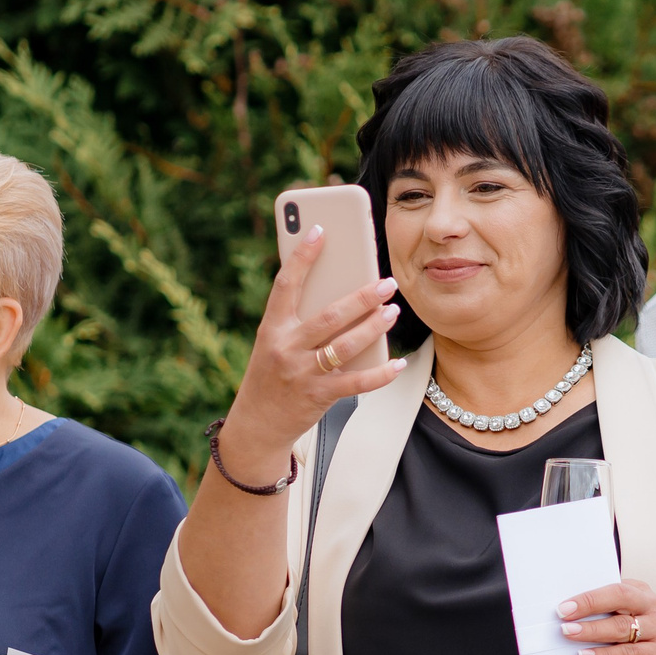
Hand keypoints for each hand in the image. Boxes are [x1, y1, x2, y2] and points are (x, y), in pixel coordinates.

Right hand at [212, 227, 403, 482]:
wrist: (257, 425)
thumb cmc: (272, 373)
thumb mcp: (274, 343)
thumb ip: (300, 320)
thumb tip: (342, 290)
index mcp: (272, 328)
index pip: (286, 284)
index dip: (302, 256)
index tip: (320, 229)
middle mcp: (285, 347)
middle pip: (329, 315)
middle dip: (362, 297)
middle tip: (387, 282)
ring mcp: (301, 373)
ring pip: (345, 345)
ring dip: (374, 327)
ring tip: (393, 311)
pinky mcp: (318, 396)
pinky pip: (356, 383)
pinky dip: (381, 373)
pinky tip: (399, 362)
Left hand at [559, 581, 655, 654]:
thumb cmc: (636, 639)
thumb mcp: (622, 618)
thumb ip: (603, 612)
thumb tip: (567, 612)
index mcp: (640, 591)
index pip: (614, 587)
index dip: (588, 596)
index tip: (564, 606)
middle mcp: (652, 606)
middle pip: (620, 598)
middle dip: (589, 605)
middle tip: (564, 616)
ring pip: (622, 626)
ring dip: (593, 630)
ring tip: (570, 634)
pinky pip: (628, 653)